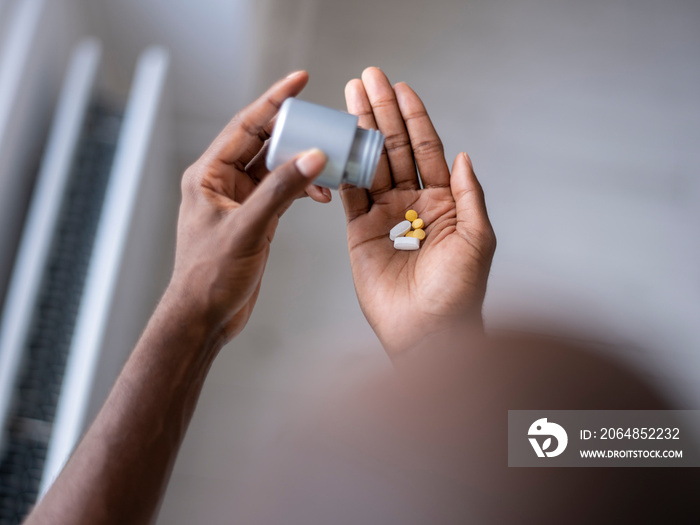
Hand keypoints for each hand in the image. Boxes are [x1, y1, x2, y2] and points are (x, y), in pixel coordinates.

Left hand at [168, 71, 326, 345]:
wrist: (204, 316)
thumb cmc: (210, 276)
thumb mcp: (248, 228)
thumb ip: (281, 191)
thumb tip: (313, 156)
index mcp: (208, 174)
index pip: (246, 126)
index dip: (274, 100)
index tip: (300, 80)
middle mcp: (222, 182)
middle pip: (263, 143)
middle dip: (295, 133)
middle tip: (326, 124)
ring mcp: (240, 201)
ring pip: (276, 168)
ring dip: (302, 164)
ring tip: (330, 163)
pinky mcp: (254, 219)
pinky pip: (282, 192)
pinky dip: (301, 189)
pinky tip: (320, 193)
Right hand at [340, 68, 495, 355]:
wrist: (428, 331)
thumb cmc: (459, 291)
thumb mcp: (477, 238)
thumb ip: (469, 195)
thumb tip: (464, 156)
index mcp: (444, 202)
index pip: (426, 150)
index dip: (415, 118)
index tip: (402, 88)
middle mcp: (413, 204)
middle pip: (394, 149)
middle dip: (383, 112)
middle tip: (368, 78)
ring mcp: (384, 217)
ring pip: (369, 164)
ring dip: (360, 131)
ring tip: (350, 97)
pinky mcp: (360, 233)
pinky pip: (350, 194)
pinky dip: (343, 167)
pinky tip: (337, 140)